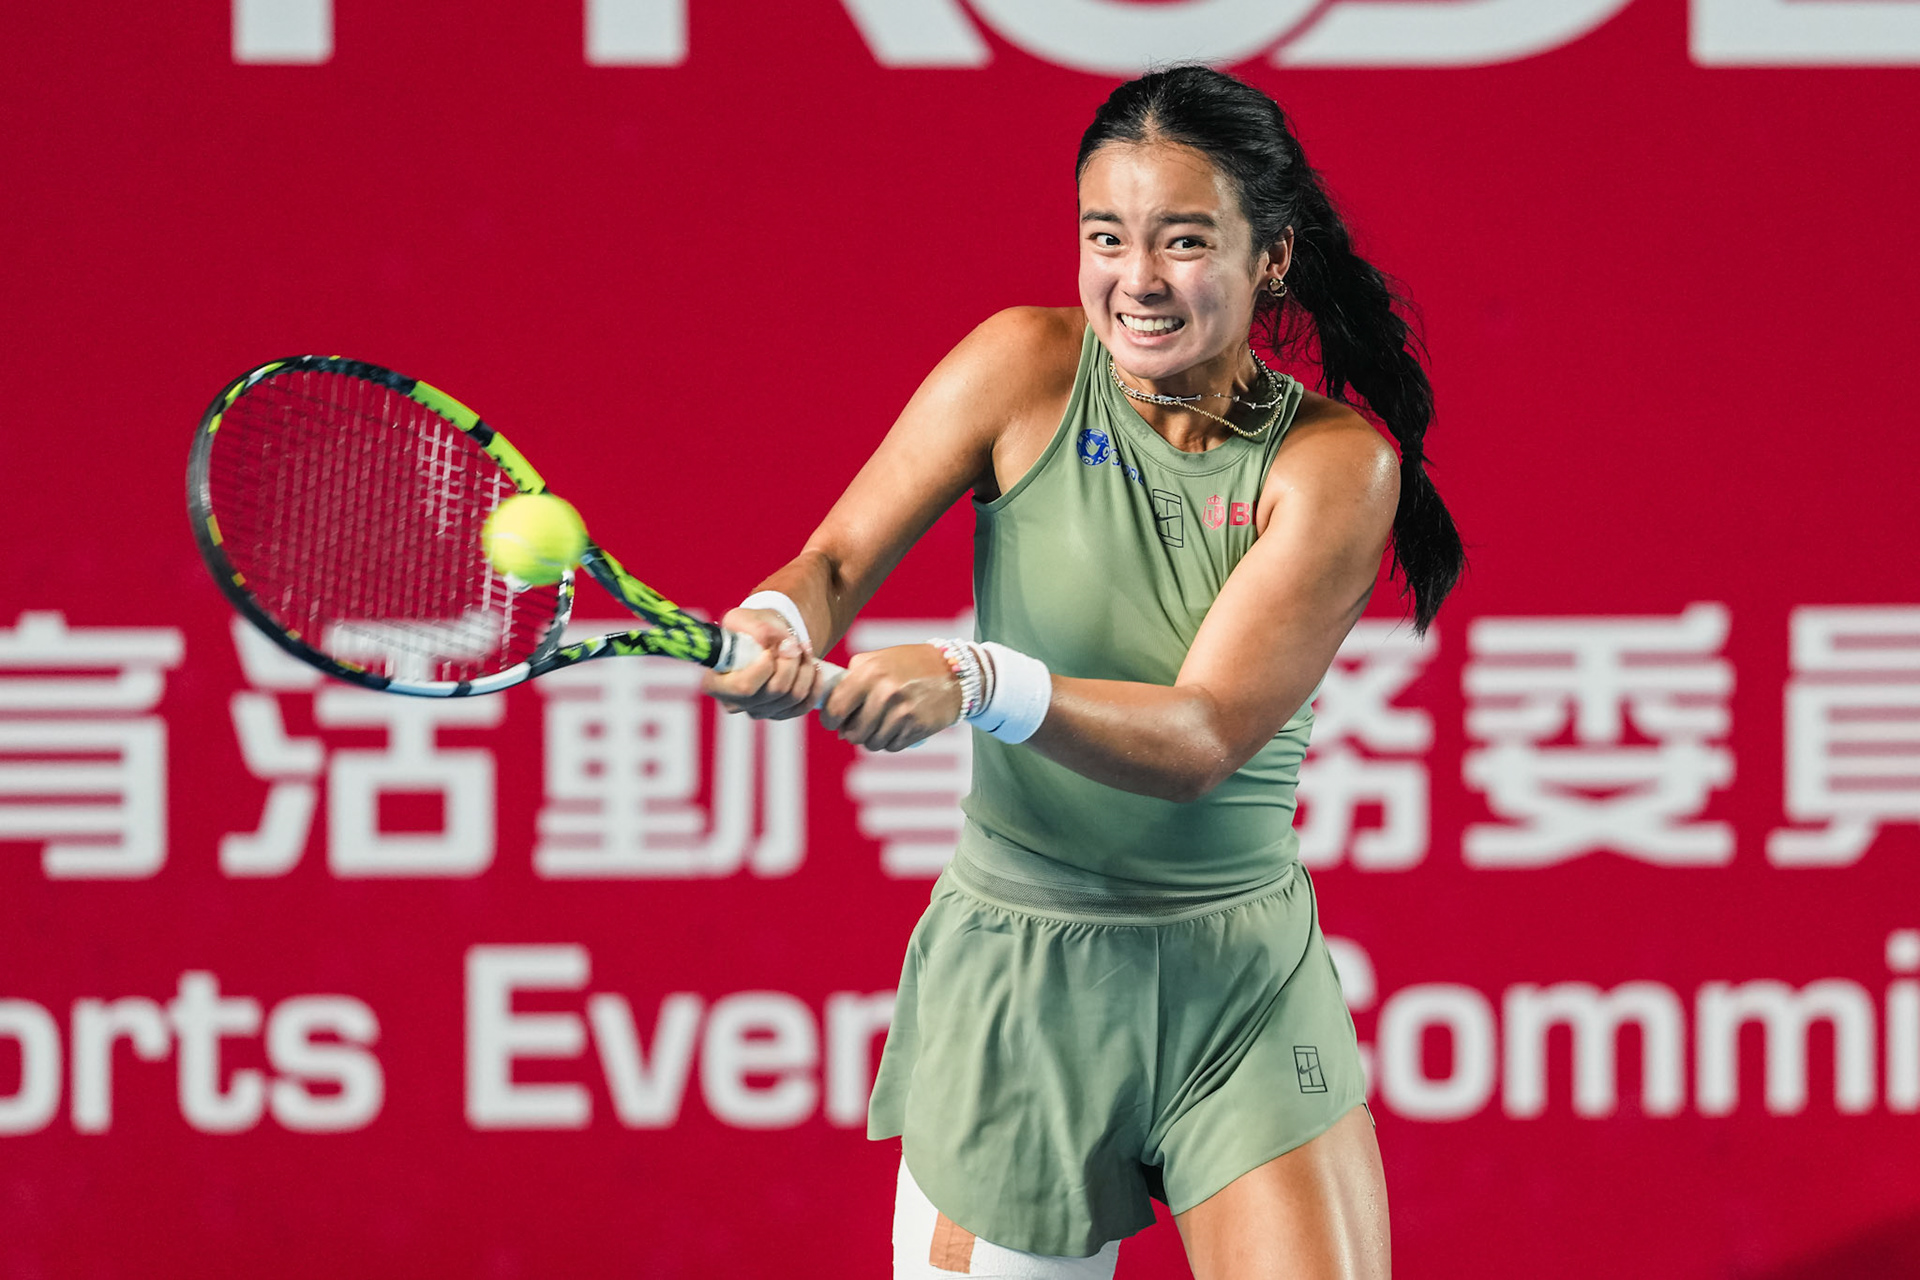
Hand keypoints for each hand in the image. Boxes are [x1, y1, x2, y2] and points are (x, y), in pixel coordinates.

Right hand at [701, 607, 821, 719]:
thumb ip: (757, 629)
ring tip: (803, 647)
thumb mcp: (745, 618)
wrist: (765, 637)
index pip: (744, 687)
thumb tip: (775, 643)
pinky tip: (813, 666)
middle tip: (793, 642)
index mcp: (716, 683)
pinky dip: (813, 684)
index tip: (772, 646)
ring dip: (804, 669)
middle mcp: (734, 702)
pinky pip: (804, 705)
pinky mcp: (778, 714)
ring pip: (792, 697)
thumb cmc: (749, 627)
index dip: (764, 668)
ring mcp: (757, 711)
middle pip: (773, 691)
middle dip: (790, 662)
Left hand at [820, 643, 962, 751]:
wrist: (953, 672)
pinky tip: (899, 725)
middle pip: (853, 733)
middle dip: (852, 733)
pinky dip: (891, 740)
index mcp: (869, 673)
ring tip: (882, 723)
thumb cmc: (909, 665)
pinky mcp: (917, 727)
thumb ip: (851, 679)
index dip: (830, 720)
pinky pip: (892, 747)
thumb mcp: (877, 660)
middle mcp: (884, 693)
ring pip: (872, 743)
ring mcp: (902, 712)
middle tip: (860, 724)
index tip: (834, 721)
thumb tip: (831, 712)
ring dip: (873, 738)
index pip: (835, 709)